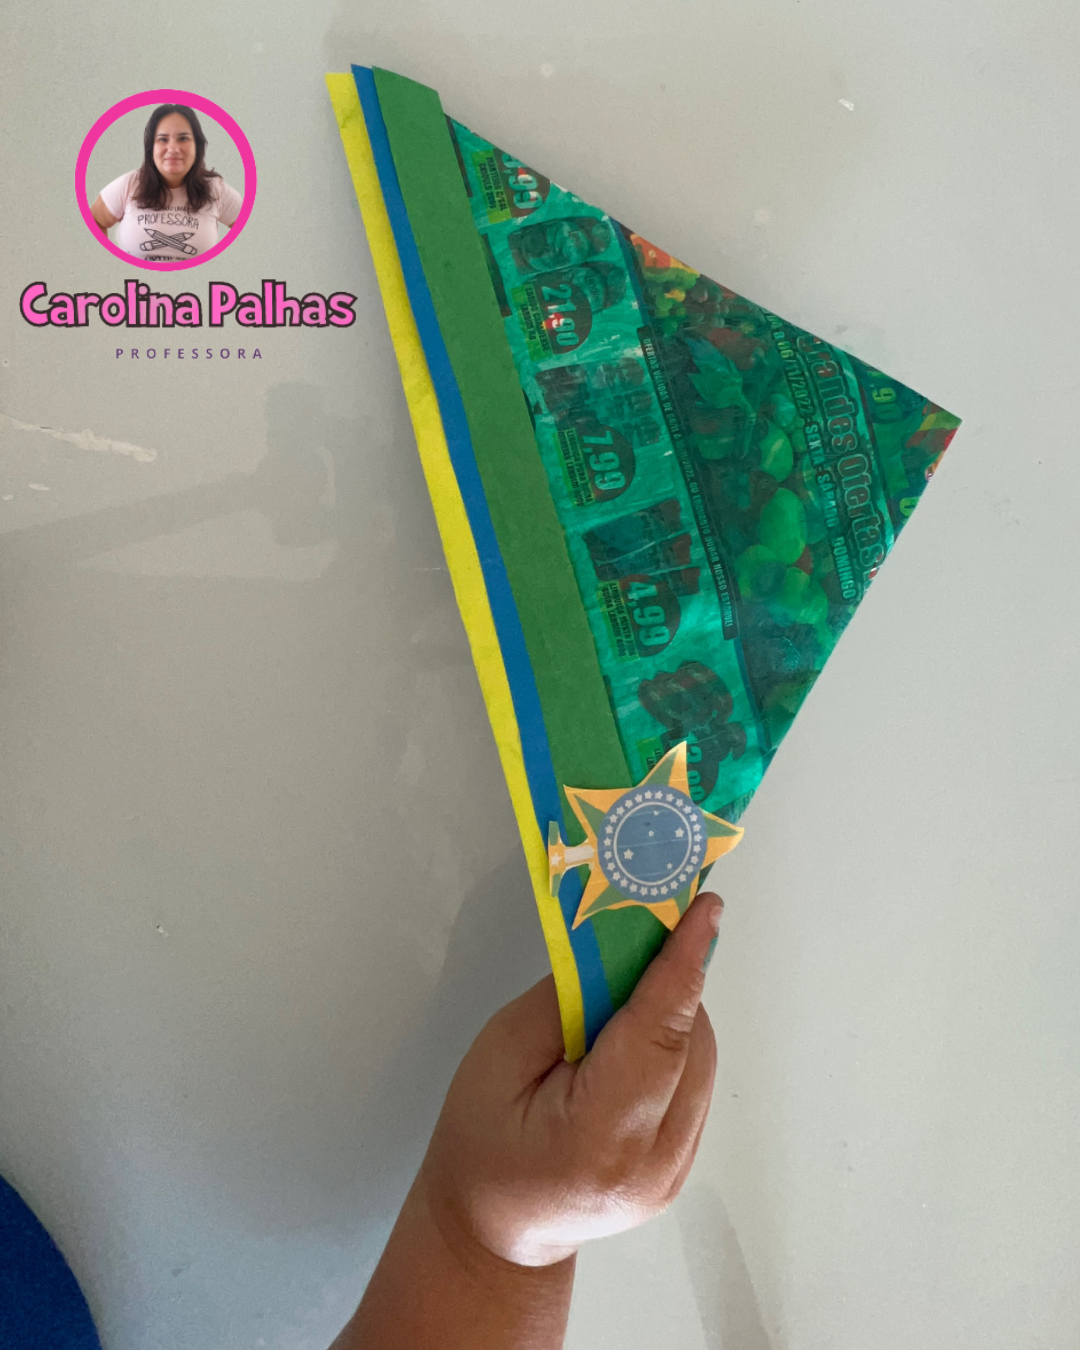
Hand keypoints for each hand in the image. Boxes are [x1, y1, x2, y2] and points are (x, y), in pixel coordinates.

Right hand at [418, 889, 722, 1267]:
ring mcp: (676, 1170)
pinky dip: (670, 1044)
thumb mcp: (501, 1055)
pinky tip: (631, 1033)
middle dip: (671, 981)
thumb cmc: (480, 1144)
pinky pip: (692, 1080)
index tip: (705, 910)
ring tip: (624, 988)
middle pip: (689, 1043)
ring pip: (699, 1059)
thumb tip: (617, 949)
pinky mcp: (682, 1165)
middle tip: (644, 931)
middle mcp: (655, 1161)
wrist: (493, 1234)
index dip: (684, 966)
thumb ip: (564, 1000)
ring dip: (671, 1012)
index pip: (658, 1036)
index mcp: (601, 1139)